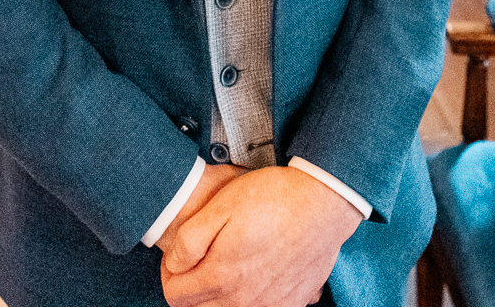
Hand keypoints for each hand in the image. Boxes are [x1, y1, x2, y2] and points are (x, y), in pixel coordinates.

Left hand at [161, 166, 362, 306]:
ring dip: (218, 295)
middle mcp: (244, 302)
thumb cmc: (274, 198)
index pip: (174, 296)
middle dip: (191, 286)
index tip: (179, 258)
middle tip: (201, 258)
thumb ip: (188, 240)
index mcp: (222, 278)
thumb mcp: (220, 205)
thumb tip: (174, 264)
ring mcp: (269, 306)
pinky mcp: (290, 304)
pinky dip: (248, 299)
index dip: (170, 273)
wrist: (324, 202)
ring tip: (227, 264)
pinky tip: (254, 274)